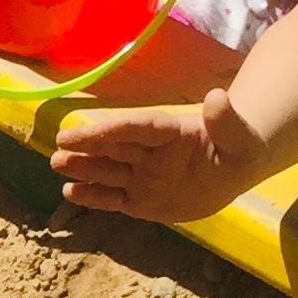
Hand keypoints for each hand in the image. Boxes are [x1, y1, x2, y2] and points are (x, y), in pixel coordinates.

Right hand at [50, 87, 265, 221]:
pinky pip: (113, 199)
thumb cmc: (237, 149)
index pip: (135, 128)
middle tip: (58, 145)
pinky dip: (93, 197)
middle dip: (87, 146)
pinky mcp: (139, 200)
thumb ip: (227, 121)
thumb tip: (217, 97)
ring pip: (107, 171)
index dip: (109, 129)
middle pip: (114, 147)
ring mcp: (141, 176)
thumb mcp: (240, 139)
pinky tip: (70, 192)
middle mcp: (148, 152)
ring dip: (83, 169)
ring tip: (57, 164)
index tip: (80, 129)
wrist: (233, 171)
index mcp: (168, 133)